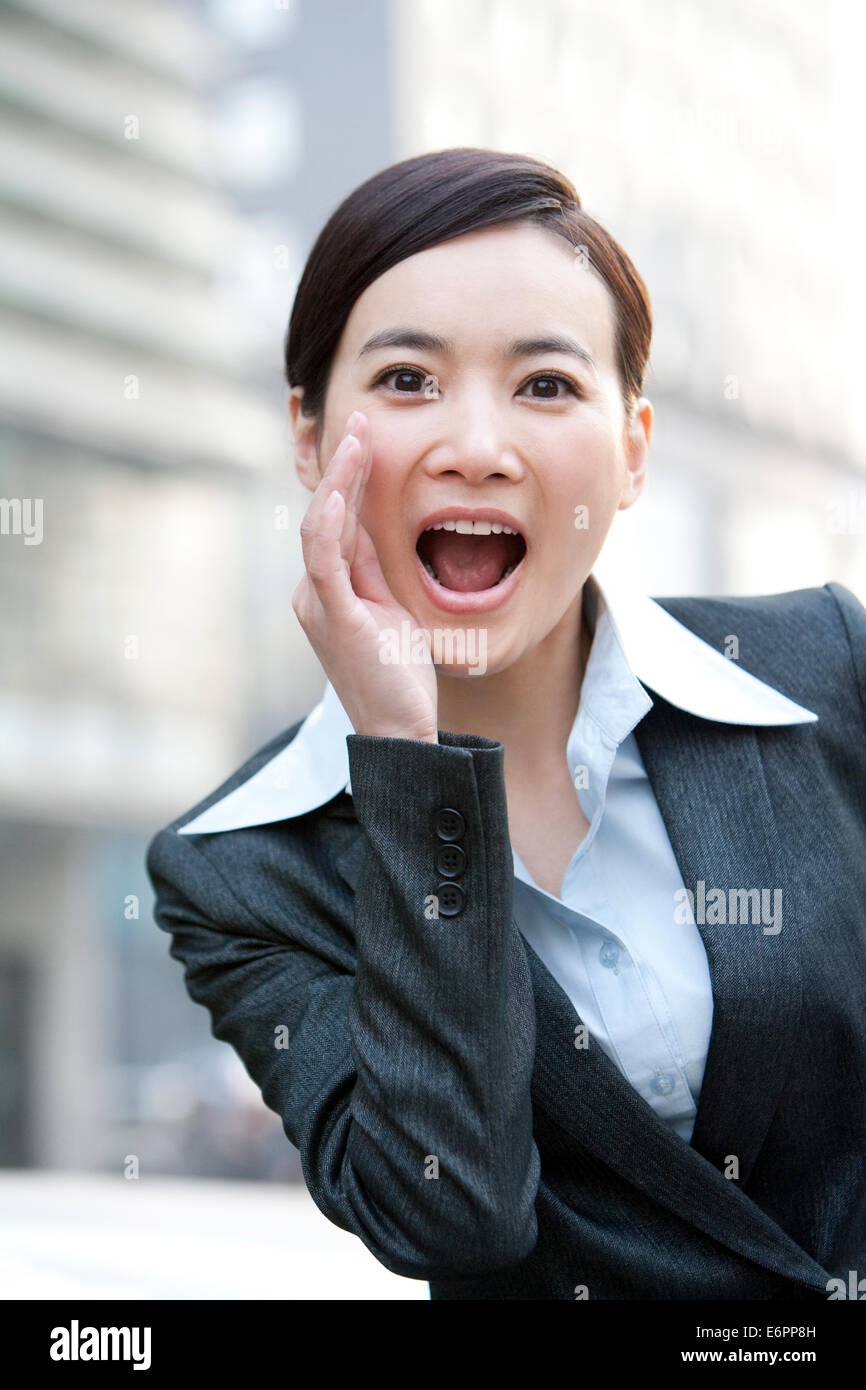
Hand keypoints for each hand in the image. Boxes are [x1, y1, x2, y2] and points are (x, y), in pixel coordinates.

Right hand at [292, 410, 438, 742]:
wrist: (401, 730)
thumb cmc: (399, 675)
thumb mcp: (391, 608)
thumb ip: (374, 570)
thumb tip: (373, 527)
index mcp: (329, 587)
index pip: (337, 519)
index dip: (350, 475)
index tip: (366, 434)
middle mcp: (314, 591)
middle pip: (325, 514)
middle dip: (343, 464)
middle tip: (360, 418)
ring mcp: (319, 604)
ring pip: (321, 528)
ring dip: (340, 480)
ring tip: (355, 438)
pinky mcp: (335, 618)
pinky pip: (325, 561)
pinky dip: (330, 524)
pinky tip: (343, 493)